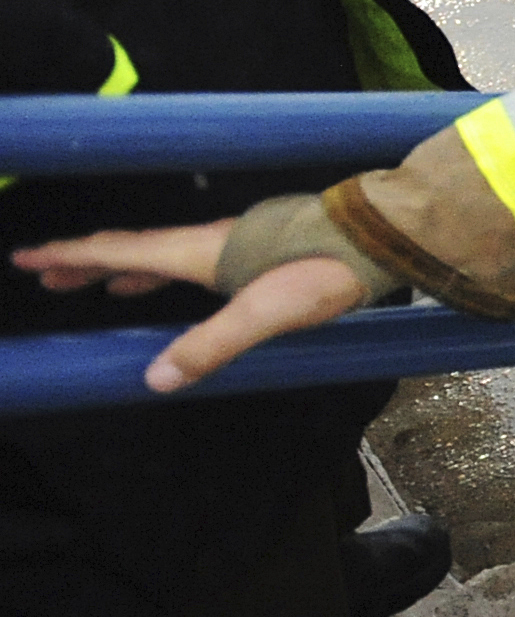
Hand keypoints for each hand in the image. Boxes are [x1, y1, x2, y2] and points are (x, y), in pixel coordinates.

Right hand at [13, 223, 370, 392]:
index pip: (118, 252)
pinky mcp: (255, 250)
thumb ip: (208, 347)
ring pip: (161, 254)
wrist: (378, 237)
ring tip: (93, 287)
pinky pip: (189, 260)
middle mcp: (207, 241)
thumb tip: (153, 379)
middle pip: (132, 250)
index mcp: (196, 252)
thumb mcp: (262, 316)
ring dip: (122, 269)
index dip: (69, 256)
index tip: (26, 257)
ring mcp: (232, 243)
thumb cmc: (322, 271)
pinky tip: (165, 285)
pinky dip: (162, 272)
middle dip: (85, 263)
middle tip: (45, 276)